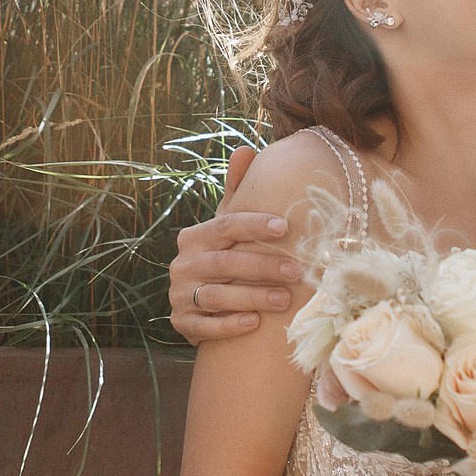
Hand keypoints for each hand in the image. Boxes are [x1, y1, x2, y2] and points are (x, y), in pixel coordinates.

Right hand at [169, 148, 303, 342]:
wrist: (200, 305)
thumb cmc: (224, 258)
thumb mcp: (228, 228)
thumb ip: (238, 192)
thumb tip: (246, 149)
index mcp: (194, 237)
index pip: (225, 226)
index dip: (254, 225)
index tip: (285, 227)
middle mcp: (182, 264)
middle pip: (224, 262)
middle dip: (262, 266)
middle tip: (296, 271)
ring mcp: (179, 295)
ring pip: (216, 296)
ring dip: (252, 297)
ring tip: (284, 300)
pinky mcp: (180, 323)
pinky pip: (204, 326)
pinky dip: (228, 325)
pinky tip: (253, 324)